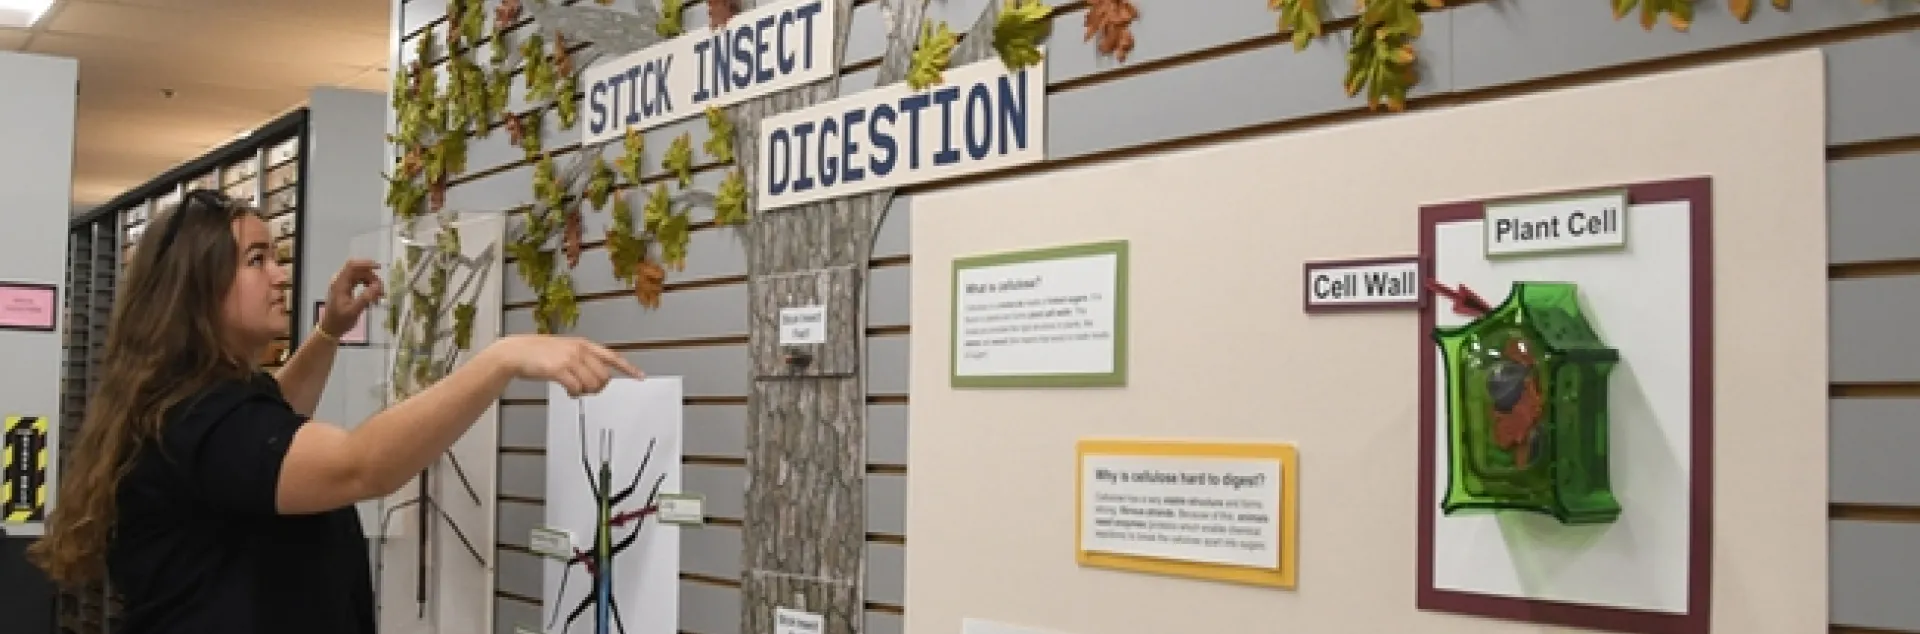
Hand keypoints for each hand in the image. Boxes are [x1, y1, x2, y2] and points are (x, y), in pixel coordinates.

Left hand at [320, 259, 385, 337]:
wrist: (330, 329)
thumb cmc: (340, 321)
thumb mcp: (353, 311)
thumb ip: (365, 297)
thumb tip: (378, 286)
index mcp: (339, 283)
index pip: (352, 265)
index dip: (366, 263)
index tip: (379, 268)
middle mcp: (340, 280)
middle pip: (359, 270)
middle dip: (372, 278)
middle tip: (381, 292)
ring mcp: (343, 283)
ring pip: (361, 275)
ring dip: (372, 282)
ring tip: (379, 296)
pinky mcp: (346, 288)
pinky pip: (359, 281)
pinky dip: (368, 286)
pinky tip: (373, 297)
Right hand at [485, 335, 642, 396]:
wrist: (515, 352)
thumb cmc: (538, 353)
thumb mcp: (564, 349)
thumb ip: (581, 359)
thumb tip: (596, 378)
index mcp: (584, 344)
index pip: (612, 356)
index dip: (627, 368)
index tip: (640, 376)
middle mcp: (580, 350)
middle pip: (604, 377)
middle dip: (598, 387)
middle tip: (587, 389)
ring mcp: (569, 359)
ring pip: (592, 384)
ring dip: (586, 392)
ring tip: (575, 389)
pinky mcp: (558, 370)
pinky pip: (576, 388)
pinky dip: (575, 394)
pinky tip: (568, 392)